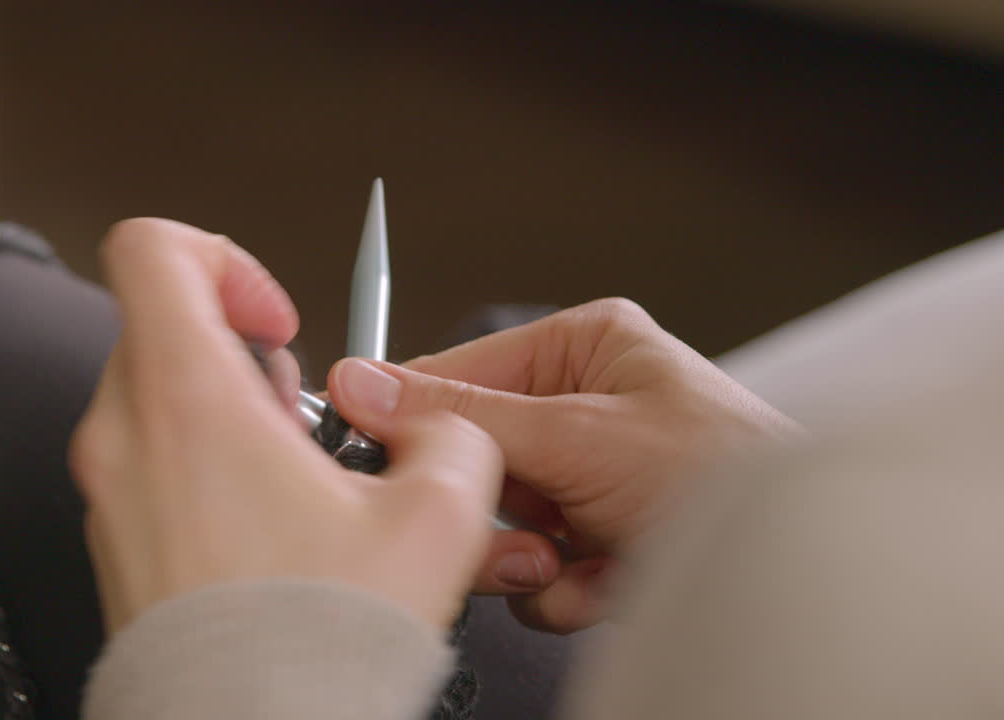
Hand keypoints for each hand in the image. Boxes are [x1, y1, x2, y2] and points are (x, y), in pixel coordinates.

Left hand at [69, 219, 503, 633]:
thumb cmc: (308, 642)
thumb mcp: (435, 517)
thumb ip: (453, 437)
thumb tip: (438, 432)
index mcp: (185, 398)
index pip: (153, 250)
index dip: (228, 259)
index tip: (278, 317)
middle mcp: (125, 438)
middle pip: (167, 328)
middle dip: (246, 356)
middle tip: (299, 420)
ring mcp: (110, 494)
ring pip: (161, 401)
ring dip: (230, 417)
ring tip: (294, 484)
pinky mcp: (117, 544)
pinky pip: (153, 469)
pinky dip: (207, 473)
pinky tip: (269, 533)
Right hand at [327, 298, 801, 632]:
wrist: (802, 574)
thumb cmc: (731, 475)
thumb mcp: (579, 434)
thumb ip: (464, 415)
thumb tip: (366, 385)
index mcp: (583, 349)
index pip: (459, 373)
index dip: (410, 416)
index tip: (362, 445)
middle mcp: (583, 407)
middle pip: (474, 459)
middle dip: (493, 509)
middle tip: (514, 532)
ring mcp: (590, 479)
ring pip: (498, 522)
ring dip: (528, 557)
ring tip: (578, 558)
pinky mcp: (600, 540)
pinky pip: (534, 568)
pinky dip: (563, 588)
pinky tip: (608, 581)